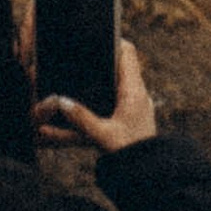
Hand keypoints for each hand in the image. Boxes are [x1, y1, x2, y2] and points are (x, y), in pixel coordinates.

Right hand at [36, 38, 156, 153]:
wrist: (151, 175)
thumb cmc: (131, 155)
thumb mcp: (102, 136)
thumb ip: (80, 118)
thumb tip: (59, 100)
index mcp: (134, 91)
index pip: (128, 52)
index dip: (113, 40)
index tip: (95, 36)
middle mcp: (139, 94)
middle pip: (123, 64)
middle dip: (104, 58)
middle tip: (84, 55)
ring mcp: (139, 104)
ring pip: (123, 80)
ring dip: (107, 76)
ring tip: (86, 75)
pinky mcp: (136, 116)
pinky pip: (123, 96)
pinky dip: (110, 93)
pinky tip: (94, 100)